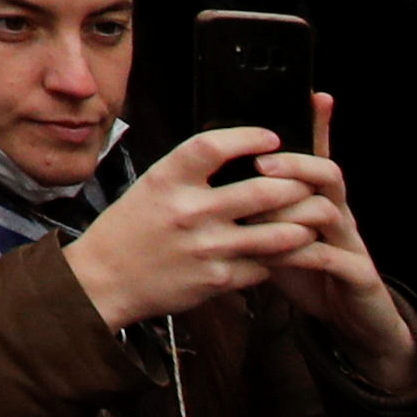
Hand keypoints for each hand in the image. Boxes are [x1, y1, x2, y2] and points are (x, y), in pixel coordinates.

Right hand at [62, 127, 318, 329]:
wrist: (106, 278)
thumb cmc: (129, 228)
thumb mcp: (151, 186)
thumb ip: (189, 172)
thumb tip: (235, 153)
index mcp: (167, 179)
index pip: (214, 146)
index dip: (249, 137)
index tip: (271, 138)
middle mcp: (189, 210)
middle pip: (262, 190)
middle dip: (295, 185)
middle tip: (308, 181)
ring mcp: (206, 247)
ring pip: (276, 233)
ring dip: (301, 225)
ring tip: (311, 218)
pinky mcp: (218, 279)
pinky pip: (264, 266)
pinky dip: (278, 258)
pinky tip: (285, 252)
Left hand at [247, 106, 416, 395]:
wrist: (351, 321)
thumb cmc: (307, 271)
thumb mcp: (279, 234)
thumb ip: (258, 206)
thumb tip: (219, 178)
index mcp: (317, 199)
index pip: (317, 154)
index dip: (319, 125)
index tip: (313, 95)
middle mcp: (338, 214)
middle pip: (325, 173)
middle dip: (295, 163)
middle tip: (261, 164)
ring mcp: (351, 242)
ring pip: (329, 210)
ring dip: (294, 207)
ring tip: (262, 210)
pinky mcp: (357, 275)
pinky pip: (332, 256)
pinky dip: (302, 252)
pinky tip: (278, 253)